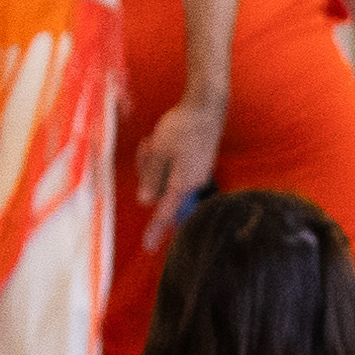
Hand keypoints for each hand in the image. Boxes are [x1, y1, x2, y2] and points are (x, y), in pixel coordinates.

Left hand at [134, 92, 226, 249]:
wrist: (207, 107)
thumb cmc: (182, 127)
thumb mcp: (159, 151)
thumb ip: (152, 178)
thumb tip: (146, 201)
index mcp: (182, 182)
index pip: (165, 211)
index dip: (155, 229)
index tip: (149, 247)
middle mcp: (192, 182)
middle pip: (160, 189)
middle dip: (148, 171)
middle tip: (146, 146)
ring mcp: (195, 172)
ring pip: (164, 177)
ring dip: (154, 161)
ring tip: (154, 140)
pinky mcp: (196, 163)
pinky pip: (173, 168)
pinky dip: (163, 157)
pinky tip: (161, 140)